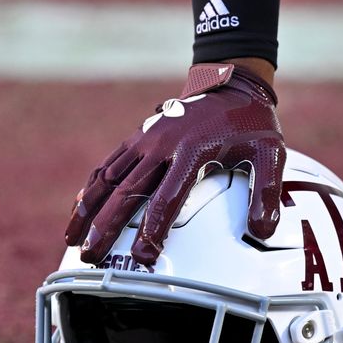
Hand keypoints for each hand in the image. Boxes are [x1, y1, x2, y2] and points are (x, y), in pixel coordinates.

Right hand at [64, 63, 285, 264]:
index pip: (166, 199)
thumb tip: (262, 232)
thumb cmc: (252, 124)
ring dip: (88, 210)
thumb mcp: (271, 154)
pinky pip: (108, 165)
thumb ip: (267, 193)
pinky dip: (91, 188)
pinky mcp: (138, 137)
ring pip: (108, 178)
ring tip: (72, 240)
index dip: (152, 230)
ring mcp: (145, 139)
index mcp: (193, 151)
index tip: (142, 258)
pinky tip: (79, 209)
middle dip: (106, 227)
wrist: (232, 84)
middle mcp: (162, 145)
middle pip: (128, 192)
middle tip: (92, 257)